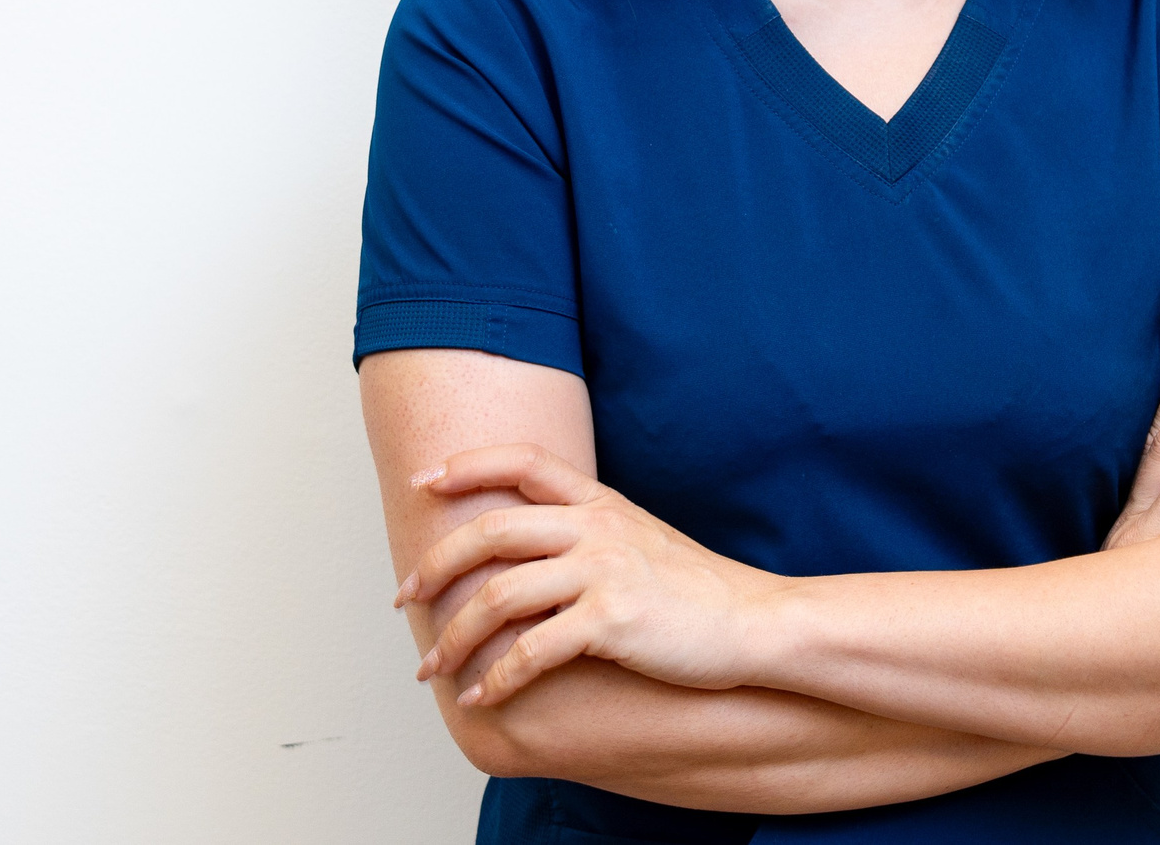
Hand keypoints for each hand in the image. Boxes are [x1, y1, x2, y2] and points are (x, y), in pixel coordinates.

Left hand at [393, 444, 780, 707]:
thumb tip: (524, 548)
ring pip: (498, 596)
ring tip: (433, 666)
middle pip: (490, 530)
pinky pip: (532, 651)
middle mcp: (597, 528)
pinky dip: (497, 678)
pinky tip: (482, 696)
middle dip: (435, 567)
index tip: (422, 482)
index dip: (468, 465)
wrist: (754, 624)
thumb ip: (586, 529)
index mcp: (601, 503)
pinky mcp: (612, 622)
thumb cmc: (695, 590)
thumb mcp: (640, 537)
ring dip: (453, 637)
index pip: (523, 462)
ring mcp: (604, 572)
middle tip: (406, 599)